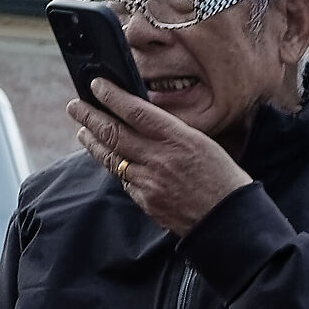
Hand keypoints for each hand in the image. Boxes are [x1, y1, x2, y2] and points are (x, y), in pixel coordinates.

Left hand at [69, 79, 250, 235]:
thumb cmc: (225, 181)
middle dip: (89, 115)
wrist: (232, 223)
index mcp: (178, 139)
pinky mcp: (148, 202)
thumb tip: (143, 119)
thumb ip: (172, 132)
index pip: (134, 110)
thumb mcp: (204, 144)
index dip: (110, 95)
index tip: (96, 85)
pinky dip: (116, 169)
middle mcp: (159, 158)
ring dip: (93, 141)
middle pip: (112, 131)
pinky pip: (125, 182)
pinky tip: (111, 161)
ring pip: (110, 157)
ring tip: (83, 131)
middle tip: (75, 106)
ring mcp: (150, 182)